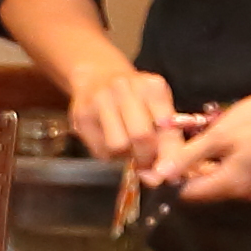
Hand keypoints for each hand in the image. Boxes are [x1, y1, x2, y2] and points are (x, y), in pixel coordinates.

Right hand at [66, 61, 183, 170]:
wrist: (97, 75)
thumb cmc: (136, 97)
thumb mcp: (157, 106)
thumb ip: (166, 136)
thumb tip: (167, 175)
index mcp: (152, 87)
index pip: (166, 127)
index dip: (170, 154)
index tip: (170, 174)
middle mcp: (124, 88)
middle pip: (140, 136)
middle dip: (146, 158)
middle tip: (147, 165)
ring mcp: (99, 99)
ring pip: (117, 145)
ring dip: (125, 156)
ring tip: (128, 149)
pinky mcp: (81, 114)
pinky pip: (99, 148)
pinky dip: (108, 154)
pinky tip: (110, 141)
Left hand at [157, 87, 250, 203]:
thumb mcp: (219, 135)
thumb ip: (188, 157)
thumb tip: (159, 177)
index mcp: (229, 186)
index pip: (186, 195)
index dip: (164, 183)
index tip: (145, 167)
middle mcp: (242, 192)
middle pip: (200, 191)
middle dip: (178, 176)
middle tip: (157, 155)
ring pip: (214, 182)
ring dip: (195, 169)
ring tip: (176, 149)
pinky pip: (229, 174)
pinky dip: (212, 164)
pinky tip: (204, 147)